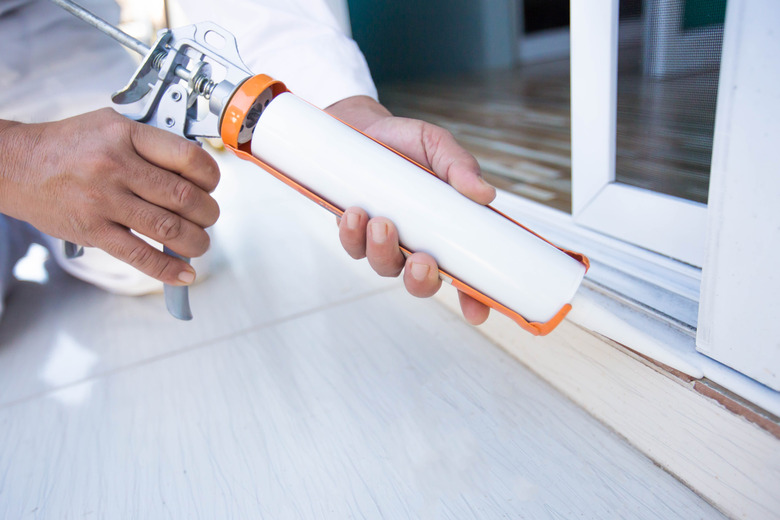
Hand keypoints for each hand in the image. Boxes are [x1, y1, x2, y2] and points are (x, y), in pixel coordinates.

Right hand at [0, 108, 219, 285]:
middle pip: (184, 197)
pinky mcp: (93, 230)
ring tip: (199, 243)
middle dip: (207, 213)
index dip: (211, 176)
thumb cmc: (69, 146)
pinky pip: (138, 255)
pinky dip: (167, 269)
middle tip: (207, 217)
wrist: (16, 165)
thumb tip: (195, 170)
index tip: (211, 185)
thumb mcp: (112, 125)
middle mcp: (116, 166)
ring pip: (168, 228)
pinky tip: (184, 274)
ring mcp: (104, 200)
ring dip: (195, 241)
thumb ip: (151, 143)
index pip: (188, 157)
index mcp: (126, 135)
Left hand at [326, 96, 495, 324]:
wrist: (364, 129)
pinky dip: (352, 233)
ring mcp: (384, 241)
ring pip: (384, 266)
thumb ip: (460, 167)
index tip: (478, 312)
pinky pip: (352, 245)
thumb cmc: (408, 144)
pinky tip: (355, 213)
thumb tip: (485, 193)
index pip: (465, 275)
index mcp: (446, 232)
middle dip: (421, 280)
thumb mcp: (438, 147)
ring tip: (381, 222)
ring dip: (382, 251)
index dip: (473, 300)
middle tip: (421, 259)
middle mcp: (416, 244)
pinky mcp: (354, 231)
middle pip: (420, 283)